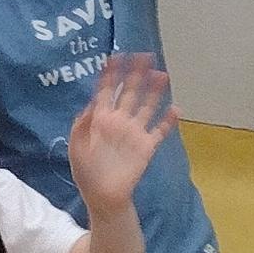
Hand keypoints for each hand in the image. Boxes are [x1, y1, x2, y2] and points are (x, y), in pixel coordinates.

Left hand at [64, 52, 174, 214]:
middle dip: (136, 73)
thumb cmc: (87, 173)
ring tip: (162, 74)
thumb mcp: (76, 147)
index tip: (116, 56)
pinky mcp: (147, 147)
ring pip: (147, 106)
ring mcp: (134, 133)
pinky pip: (159, 131)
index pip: (106, 90)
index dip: (111, 73)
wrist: (104, 197)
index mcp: (100, 119)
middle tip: (145, 55)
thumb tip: (91, 104)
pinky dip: (168, 121)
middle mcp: (119, 121)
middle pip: (130, 92)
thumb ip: (82, 125)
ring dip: (154, 90)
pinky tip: (176, 109)